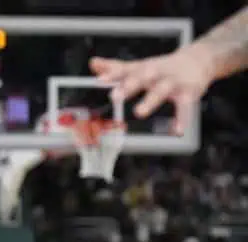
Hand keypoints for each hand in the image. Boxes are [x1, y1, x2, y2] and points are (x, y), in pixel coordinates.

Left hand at [89, 46, 214, 133]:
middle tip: (115, 96)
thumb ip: (116, 68)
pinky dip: (181, 118)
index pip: (126, 70)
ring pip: (161, 90)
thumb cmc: (163, 67)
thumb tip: (94, 63)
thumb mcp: (140, 66)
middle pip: (143, 76)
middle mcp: (157, 73)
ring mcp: (173, 82)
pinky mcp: (189, 92)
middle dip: (129, 86)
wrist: (200, 59)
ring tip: (139, 112)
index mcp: (143, 68)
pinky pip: (185, 106)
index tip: (100, 80)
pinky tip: (176, 130)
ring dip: (150, 101)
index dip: (113, 75)